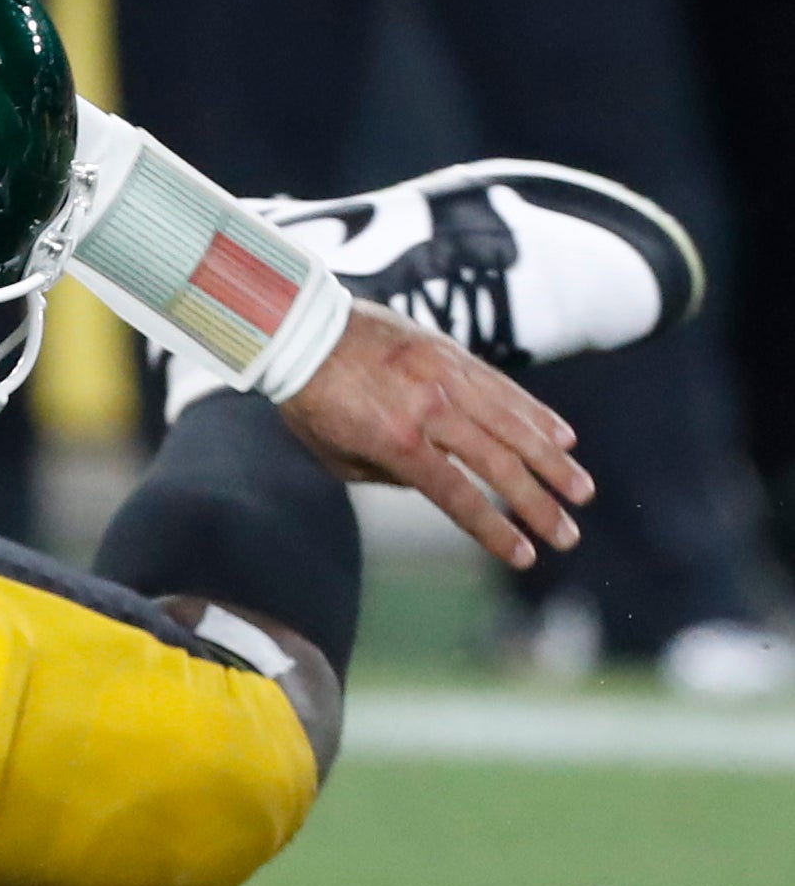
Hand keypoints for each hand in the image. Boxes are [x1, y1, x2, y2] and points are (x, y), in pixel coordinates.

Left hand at [279, 299, 592, 568]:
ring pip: (514, 423)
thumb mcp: (337, 456)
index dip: (494, 529)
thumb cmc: (311, 401)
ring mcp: (446, 376)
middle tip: (568, 535)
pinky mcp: (452, 353)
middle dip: (538, 504)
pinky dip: (536, 413)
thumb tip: (437, 486)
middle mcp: (430, 408)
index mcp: (397, 441)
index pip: (459, 496)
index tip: (525, 555)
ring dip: (553, 461)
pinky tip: (562, 437)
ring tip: (581, 491)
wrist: (303, 330)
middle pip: (499, 464)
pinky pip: (504, 387)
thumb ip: (391, 476)